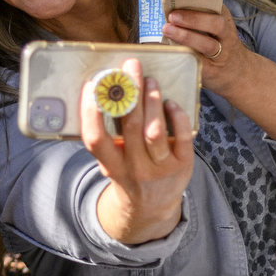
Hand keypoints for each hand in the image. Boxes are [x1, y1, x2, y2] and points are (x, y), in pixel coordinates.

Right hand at [82, 59, 193, 244]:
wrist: (152, 208)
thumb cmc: (128, 175)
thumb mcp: (111, 164)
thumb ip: (106, 139)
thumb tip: (100, 97)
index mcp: (111, 166)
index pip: (95, 140)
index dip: (91, 113)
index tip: (92, 87)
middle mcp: (135, 168)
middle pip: (130, 126)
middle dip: (130, 91)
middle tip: (130, 66)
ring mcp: (161, 168)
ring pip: (155, 130)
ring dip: (152, 101)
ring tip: (150, 80)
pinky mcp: (184, 165)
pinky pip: (182, 136)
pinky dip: (176, 116)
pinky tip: (170, 102)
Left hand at [162, 3, 246, 95]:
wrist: (239, 73)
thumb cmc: (219, 44)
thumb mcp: (215, 26)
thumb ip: (199, 14)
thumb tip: (167, 3)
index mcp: (224, 19)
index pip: (215, 5)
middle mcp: (226, 35)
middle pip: (215, 24)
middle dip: (194, 19)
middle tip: (172, 15)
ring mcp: (220, 54)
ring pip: (207, 45)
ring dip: (186, 36)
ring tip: (167, 30)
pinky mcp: (211, 70)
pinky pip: (197, 63)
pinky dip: (183, 56)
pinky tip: (169, 51)